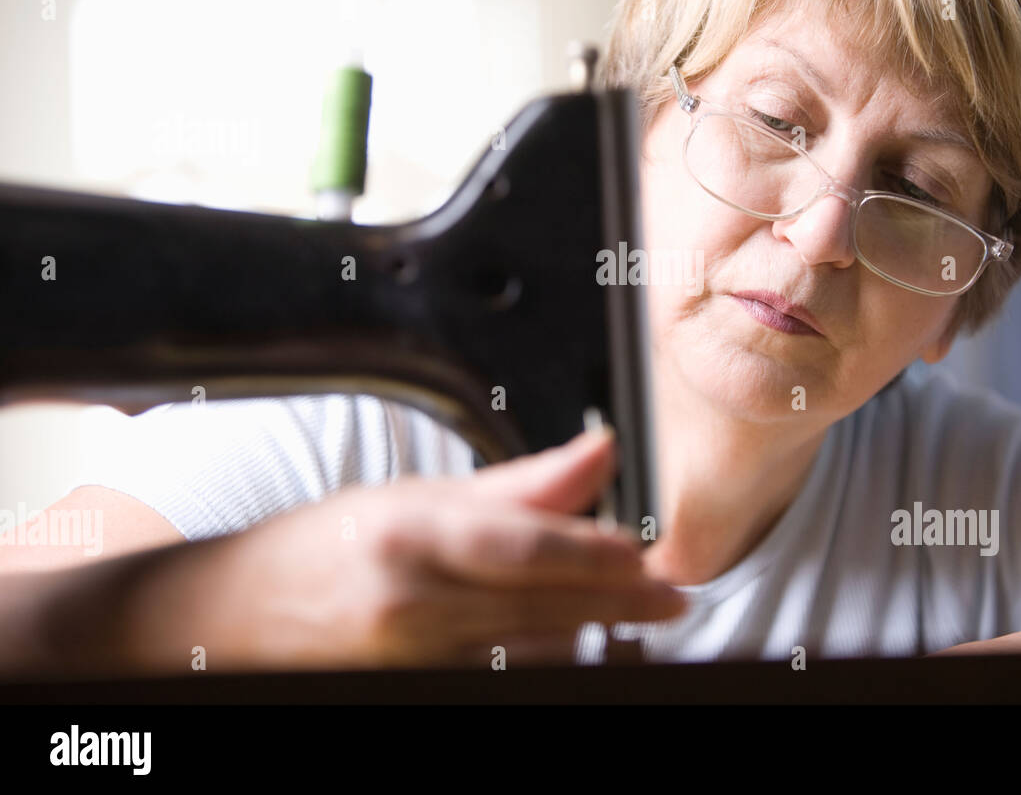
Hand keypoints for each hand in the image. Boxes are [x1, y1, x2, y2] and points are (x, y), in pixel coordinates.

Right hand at [91, 428, 684, 673]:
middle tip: (667, 598)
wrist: (231, 620)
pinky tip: (569, 644)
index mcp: (411, 536)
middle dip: (617, 603)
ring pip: (531, 655)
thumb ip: (521, 483)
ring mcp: (413, 661)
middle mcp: (412, 605)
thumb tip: (601, 451)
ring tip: (628, 618)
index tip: (647, 556)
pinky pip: (499, 678)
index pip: (529, 547)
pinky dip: (543, 661)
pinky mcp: (415, 691)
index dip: (600, 554)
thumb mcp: (417, 497)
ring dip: (588, 637)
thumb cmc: (321, 551)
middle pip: (542, 606)